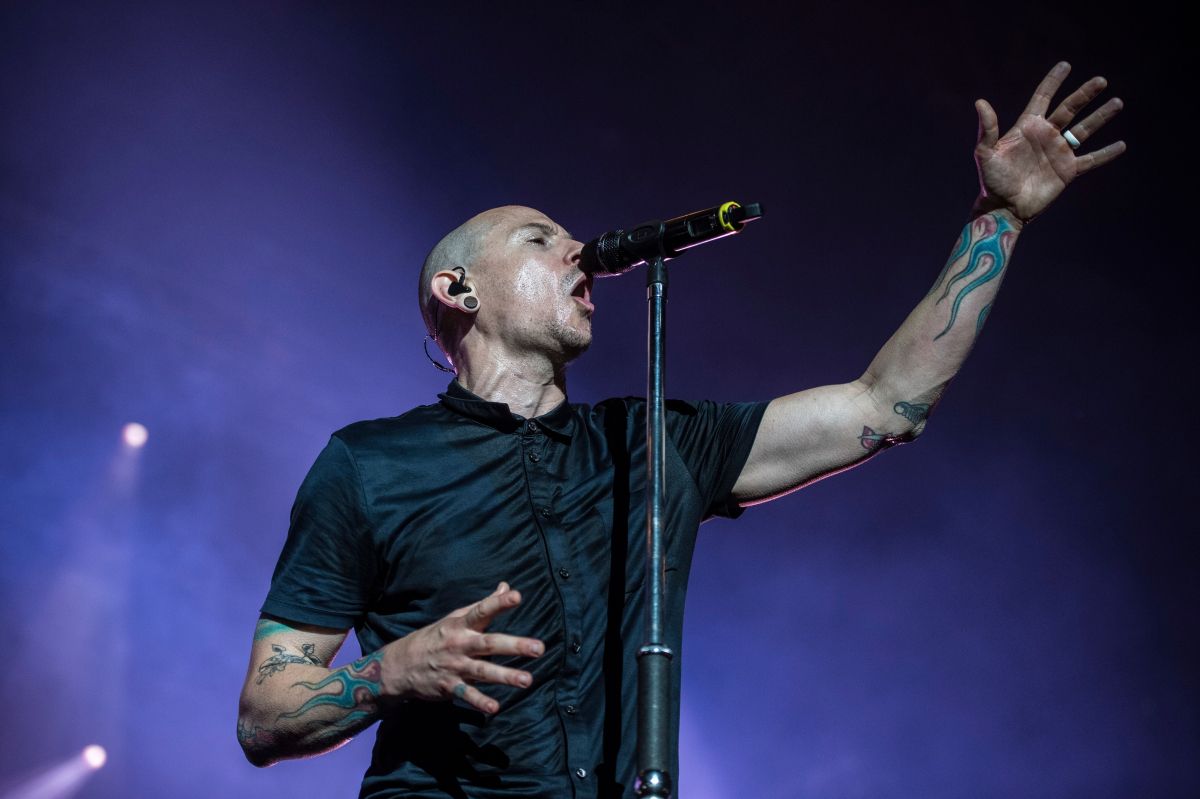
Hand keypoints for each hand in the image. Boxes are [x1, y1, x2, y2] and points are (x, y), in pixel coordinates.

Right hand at [378, 582, 543, 714]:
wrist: (401, 665)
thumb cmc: (435, 637)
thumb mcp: (455, 617)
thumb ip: (483, 605)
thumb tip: (506, 586)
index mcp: (461, 624)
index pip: (483, 610)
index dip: (499, 603)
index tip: (516, 596)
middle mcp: (460, 644)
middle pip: (489, 643)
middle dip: (514, 645)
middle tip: (539, 648)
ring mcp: (454, 666)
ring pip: (483, 671)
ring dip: (505, 676)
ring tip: (527, 680)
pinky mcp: (448, 686)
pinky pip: (466, 695)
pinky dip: (479, 701)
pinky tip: (495, 708)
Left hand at [974, 61, 1125, 223]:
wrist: (1003, 208)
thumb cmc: (991, 181)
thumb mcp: (986, 153)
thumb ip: (987, 129)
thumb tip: (980, 102)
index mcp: (1028, 127)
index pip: (1043, 97)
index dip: (1053, 81)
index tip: (1065, 65)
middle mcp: (1046, 136)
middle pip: (1070, 108)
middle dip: (1085, 94)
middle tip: (1101, 81)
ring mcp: (1058, 152)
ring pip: (1084, 130)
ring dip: (1101, 116)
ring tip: (1117, 102)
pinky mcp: (1068, 171)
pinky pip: (1092, 160)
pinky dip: (1106, 153)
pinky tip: (1122, 145)